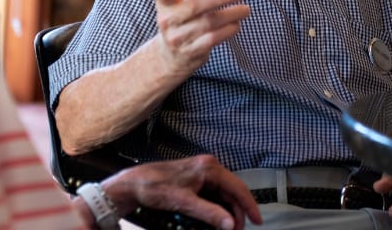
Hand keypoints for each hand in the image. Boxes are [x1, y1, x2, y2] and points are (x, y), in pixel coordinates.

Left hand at [102, 155, 261, 229]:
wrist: (134, 183)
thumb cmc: (155, 187)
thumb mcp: (184, 202)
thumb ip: (208, 213)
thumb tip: (229, 224)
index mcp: (209, 168)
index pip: (238, 187)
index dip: (249, 206)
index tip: (257, 221)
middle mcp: (208, 167)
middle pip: (232, 191)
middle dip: (237, 212)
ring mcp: (202, 172)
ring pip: (223, 194)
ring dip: (227, 211)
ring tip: (227, 228)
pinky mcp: (195, 179)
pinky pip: (213, 194)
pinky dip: (217, 207)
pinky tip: (216, 219)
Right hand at [153, 0, 249, 73]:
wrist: (171, 54)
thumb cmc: (183, 18)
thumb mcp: (186, 0)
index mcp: (165, 3)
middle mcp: (167, 20)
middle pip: (194, 5)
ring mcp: (177, 38)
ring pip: (208, 22)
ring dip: (231, 14)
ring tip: (245, 10)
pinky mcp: (189, 52)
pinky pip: (213, 38)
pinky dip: (227, 30)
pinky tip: (236, 24)